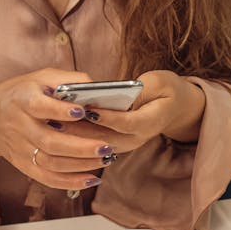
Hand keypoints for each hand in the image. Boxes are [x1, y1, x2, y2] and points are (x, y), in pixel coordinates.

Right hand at [0, 69, 114, 190]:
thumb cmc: (21, 93)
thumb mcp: (39, 77)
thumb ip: (67, 80)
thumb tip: (96, 89)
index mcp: (23, 99)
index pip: (39, 107)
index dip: (60, 111)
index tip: (82, 111)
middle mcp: (19, 125)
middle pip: (49, 141)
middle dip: (80, 146)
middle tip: (106, 146)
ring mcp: (20, 148)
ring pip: (50, 162)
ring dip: (80, 164)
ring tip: (105, 159)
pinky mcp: (23, 165)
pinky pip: (47, 178)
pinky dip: (70, 182)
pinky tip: (91, 178)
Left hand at [55, 70, 205, 154]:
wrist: (176, 108)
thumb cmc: (166, 91)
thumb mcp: (158, 84)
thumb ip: (138, 91)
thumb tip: (114, 93)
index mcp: (149, 123)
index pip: (124, 122)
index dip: (105, 116)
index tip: (87, 108)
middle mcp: (136, 139)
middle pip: (104, 138)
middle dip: (80, 129)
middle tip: (59, 118)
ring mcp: (125, 145)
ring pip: (96, 144)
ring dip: (75, 135)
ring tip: (54, 123)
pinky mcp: (116, 145)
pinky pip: (94, 145)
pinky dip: (77, 137)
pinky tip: (60, 127)